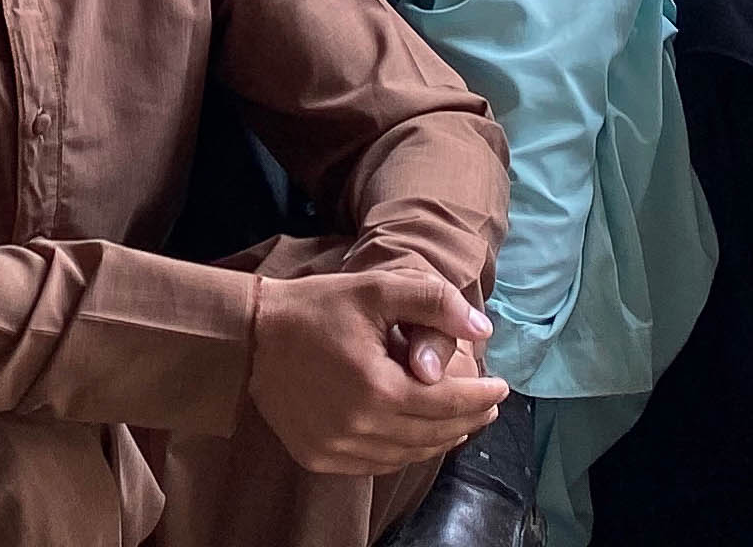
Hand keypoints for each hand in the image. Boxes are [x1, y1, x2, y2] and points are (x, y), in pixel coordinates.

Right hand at [247, 266, 509, 474]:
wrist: (250, 336)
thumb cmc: (315, 307)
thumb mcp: (376, 289)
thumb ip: (433, 302)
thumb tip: (482, 329)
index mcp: (379, 388)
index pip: (448, 402)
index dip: (481, 396)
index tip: (502, 387)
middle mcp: (361, 427)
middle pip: (433, 433)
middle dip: (467, 418)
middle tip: (487, 405)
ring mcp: (338, 448)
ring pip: (408, 454)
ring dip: (440, 438)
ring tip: (460, 422)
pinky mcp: (320, 457)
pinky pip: (377, 463)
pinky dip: (405, 452)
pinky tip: (416, 436)